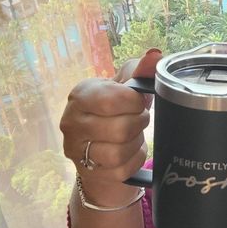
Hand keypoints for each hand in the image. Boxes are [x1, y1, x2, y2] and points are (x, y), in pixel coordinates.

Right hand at [60, 49, 160, 205]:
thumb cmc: (115, 109)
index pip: (111, 100)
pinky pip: (122, 169)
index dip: (134, 103)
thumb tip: (155, 55)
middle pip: (119, 129)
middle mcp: (71, 122)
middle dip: (139, 123)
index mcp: (80, 95)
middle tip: (139, 119)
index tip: (138, 102)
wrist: (99, 143)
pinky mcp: (88, 172)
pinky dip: (134, 160)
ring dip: (136, 142)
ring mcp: (76, 150)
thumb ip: (141, 70)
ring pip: (119, 152)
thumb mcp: (125, 85)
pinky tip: (130, 151)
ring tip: (135, 134)